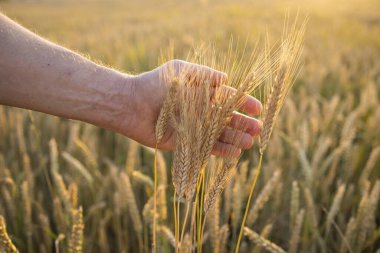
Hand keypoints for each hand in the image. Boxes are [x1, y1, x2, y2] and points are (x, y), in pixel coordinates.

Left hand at [117, 60, 261, 156]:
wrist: (133, 104)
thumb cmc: (156, 84)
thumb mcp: (182, 72)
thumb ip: (204, 75)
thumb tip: (226, 79)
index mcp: (201, 93)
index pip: (228, 99)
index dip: (243, 103)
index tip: (257, 109)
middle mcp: (200, 111)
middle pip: (227, 118)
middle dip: (243, 123)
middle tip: (258, 129)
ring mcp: (194, 128)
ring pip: (220, 134)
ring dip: (235, 138)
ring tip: (250, 142)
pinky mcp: (186, 143)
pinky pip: (207, 148)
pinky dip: (221, 151)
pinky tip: (235, 153)